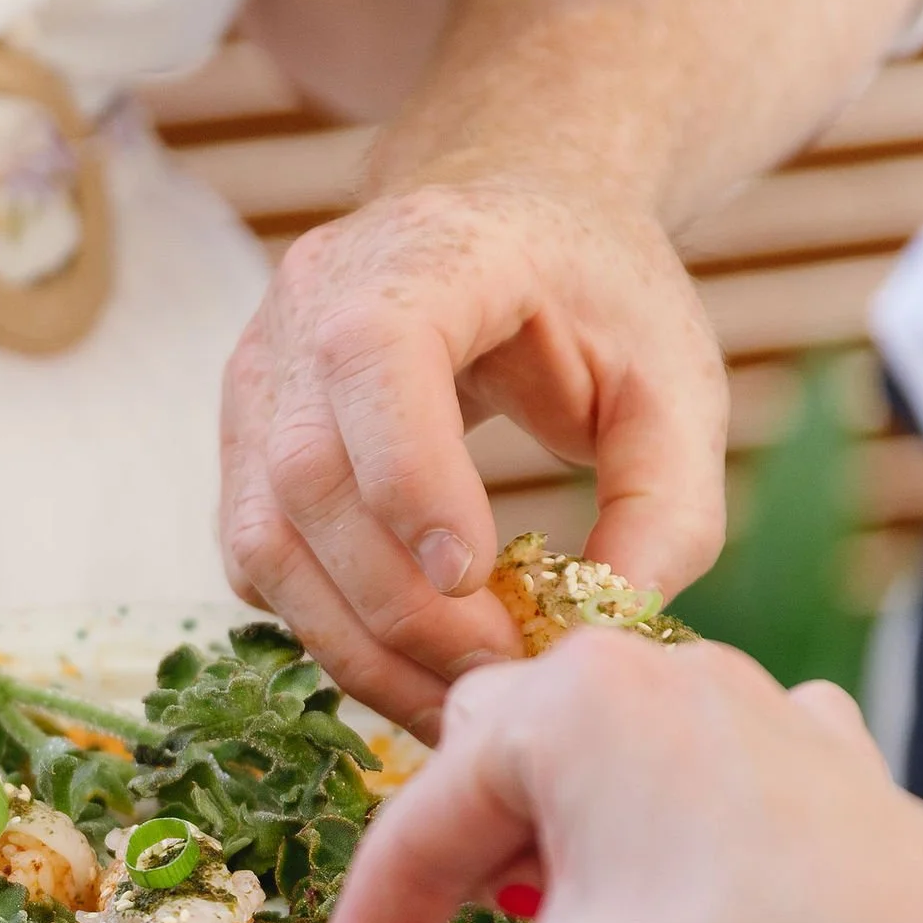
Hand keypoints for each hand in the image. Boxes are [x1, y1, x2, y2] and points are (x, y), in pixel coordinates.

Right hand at [219, 177, 727, 734]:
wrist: (515, 222)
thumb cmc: (600, 299)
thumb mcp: (675, 385)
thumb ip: (668, 506)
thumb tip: (603, 629)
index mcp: (422, 256)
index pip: (370, 358)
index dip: (409, 478)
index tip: (478, 580)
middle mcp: (309, 306)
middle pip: (309, 477)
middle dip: (399, 605)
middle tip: (496, 676)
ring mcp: (261, 378)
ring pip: (265, 539)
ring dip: (356, 643)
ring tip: (454, 699)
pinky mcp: (246, 445)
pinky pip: (259, 562)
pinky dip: (328, 630)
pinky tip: (410, 666)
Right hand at [244, 630, 922, 922]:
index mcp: (566, 707)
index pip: (406, 848)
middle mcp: (653, 673)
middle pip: (488, 772)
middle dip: (446, 880)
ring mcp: (749, 708)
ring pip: (596, 768)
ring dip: (551, 857)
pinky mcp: (823, 763)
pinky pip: (703, 782)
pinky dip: (662, 845)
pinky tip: (676, 908)